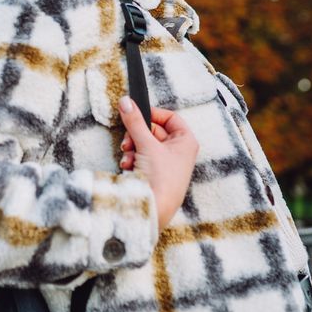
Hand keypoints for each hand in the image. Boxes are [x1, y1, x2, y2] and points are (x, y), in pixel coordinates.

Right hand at [117, 97, 197, 229]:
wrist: (155, 209)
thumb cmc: (161, 178)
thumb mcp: (146, 144)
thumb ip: (135, 121)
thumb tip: (126, 101)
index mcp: (186, 141)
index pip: (170, 117)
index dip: (152, 114)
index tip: (135, 114)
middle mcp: (178, 151)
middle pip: (153, 130)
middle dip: (136, 135)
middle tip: (127, 140)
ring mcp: (167, 163)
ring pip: (144, 144)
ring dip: (132, 148)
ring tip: (128, 156)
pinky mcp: (155, 173)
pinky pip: (141, 158)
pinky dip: (132, 160)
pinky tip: (129, 167)